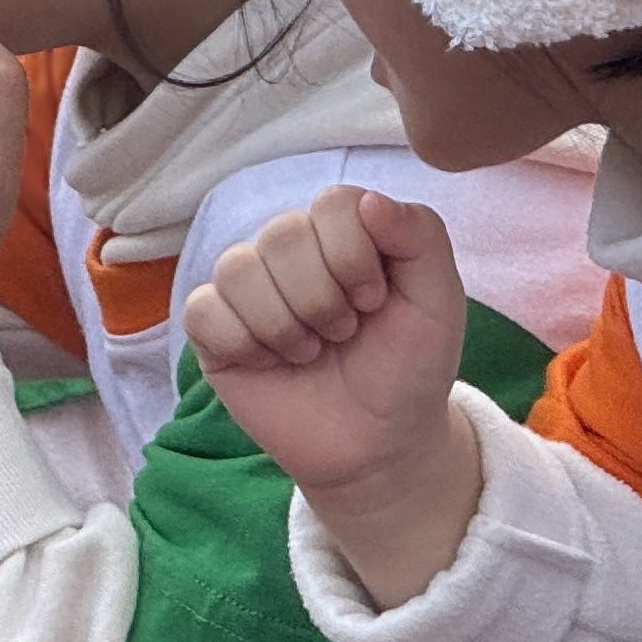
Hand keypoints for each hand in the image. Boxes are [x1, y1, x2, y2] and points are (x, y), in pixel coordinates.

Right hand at [185, 186, 479, 607]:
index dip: (355, 257)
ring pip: (238, 269)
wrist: (378, 441)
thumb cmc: (410, 366)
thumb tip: (369, 201)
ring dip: (285, 325)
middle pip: (283, 235)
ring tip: (311, 351)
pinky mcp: (215, 327)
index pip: (333, 204)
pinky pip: (203, 310)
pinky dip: (243, 343)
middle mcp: (292, 246)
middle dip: (323, 299)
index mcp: (345, 228)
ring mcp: (250, 286)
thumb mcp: (438, 300)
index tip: (376, 302)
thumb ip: (420, 235)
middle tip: (344, 334)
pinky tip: (271, 362)